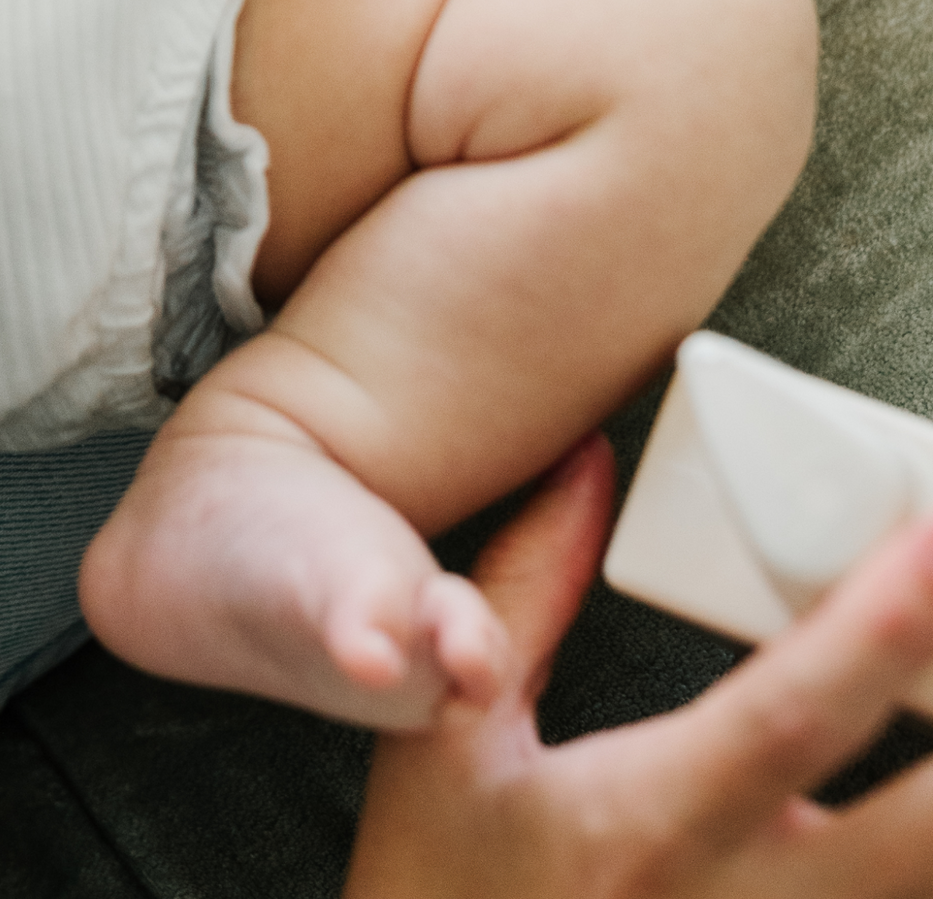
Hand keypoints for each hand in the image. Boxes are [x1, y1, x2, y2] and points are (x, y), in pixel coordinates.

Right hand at [345, 437, 932, 896]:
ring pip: (915, 887)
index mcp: (645, 827)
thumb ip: (522, 594)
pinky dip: (914, 853)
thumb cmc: (438, 890)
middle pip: (913, 844)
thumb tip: (589, 465)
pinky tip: (915, 793)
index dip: (873, 638)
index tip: (928, 543)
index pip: (780, 719)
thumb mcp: (446, 741)